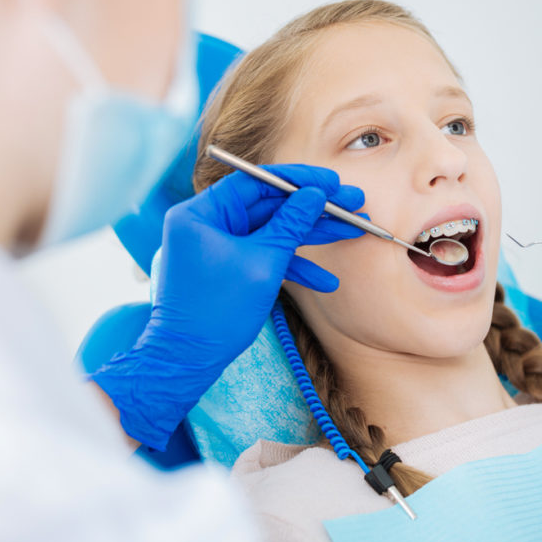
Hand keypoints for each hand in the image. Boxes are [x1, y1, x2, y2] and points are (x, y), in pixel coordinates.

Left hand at [91, 164, 364, 448]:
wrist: (188, 361)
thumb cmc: (216, 312)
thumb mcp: (263, 263)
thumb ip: (290, 224)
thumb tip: (314, 195)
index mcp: (201, 213)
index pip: (256, 181)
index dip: (299, 180)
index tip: (333, 182)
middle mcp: (206, 223)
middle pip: (269, 205)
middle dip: (313, 208)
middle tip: (353, 203)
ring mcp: (218, 246)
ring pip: (273, 231)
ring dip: (312, 235)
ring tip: (353, 231)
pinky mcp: (229, 267)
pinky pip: (265, 255)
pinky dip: (293, 265)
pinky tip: (327, 282)